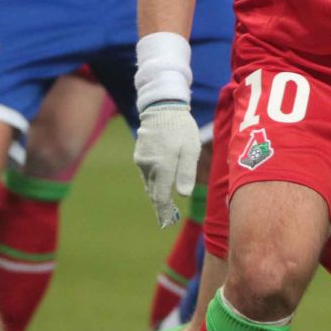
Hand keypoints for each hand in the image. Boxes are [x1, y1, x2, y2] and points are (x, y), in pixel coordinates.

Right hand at [134, 102, 200, 227]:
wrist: (162, 107)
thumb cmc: (181, 128)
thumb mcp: (190, 149)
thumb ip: (186, 173)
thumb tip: (182, 194)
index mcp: (163, 166)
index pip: (161, 197)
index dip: (163, 212)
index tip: (165, 224)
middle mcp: (149, 166)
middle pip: (154, 193)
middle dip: (160, 206)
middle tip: (167, 220)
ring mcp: (142, 160)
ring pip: (149, 183)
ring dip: (156, 194)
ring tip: (164, 206)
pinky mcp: (139, 154)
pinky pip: (146, 174)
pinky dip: (153, 182)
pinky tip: (159, 184)